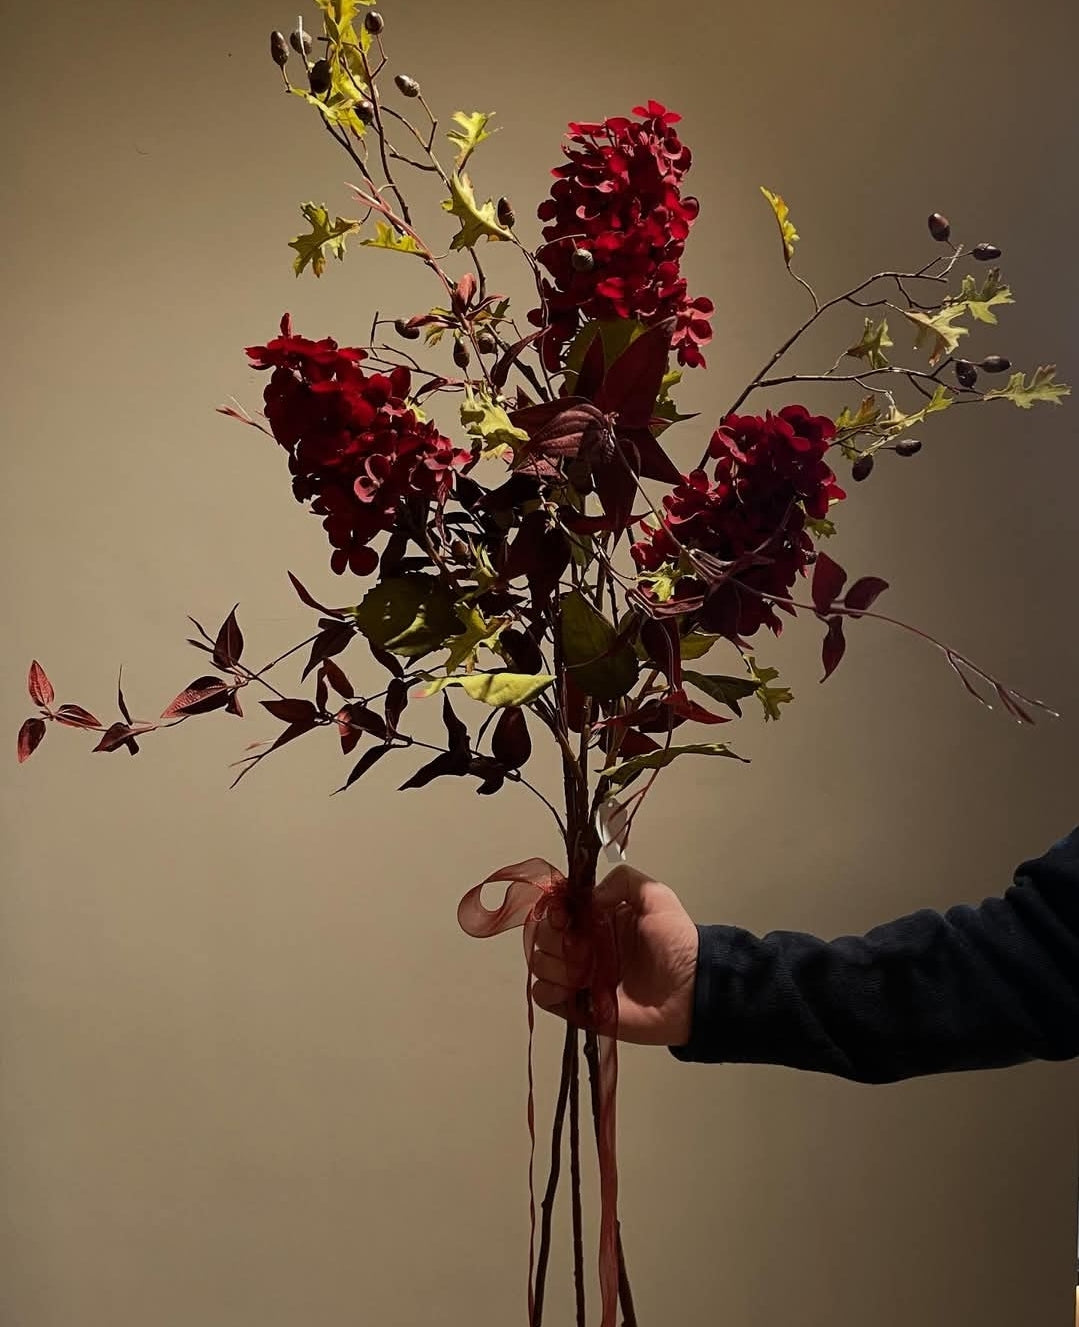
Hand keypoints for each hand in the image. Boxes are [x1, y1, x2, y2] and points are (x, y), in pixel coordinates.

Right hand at [530, 863, 698, 1046]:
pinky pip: (543, 996)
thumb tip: (589, 896)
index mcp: (598, 921)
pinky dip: (547, 989)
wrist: (691, 992)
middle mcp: (585, 947)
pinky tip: (570, 988)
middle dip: (553, 937)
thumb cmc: (678, 944)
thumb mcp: (656, 897)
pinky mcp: (578, 1005)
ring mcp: (580, 977)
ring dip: (552, 963)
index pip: (559, 909)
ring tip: (582, 970)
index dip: (555, 910)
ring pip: (540, 963)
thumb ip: (624, 881)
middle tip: (581, 945)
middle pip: (543, 936)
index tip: (565, 916)